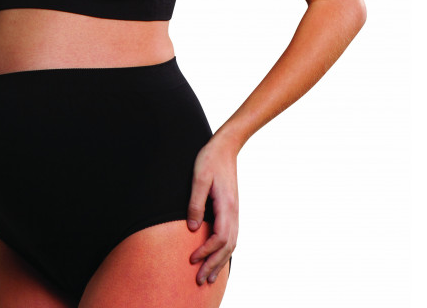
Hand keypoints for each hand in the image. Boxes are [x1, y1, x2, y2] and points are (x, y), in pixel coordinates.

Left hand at [187, 133, 238, 285]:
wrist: (226, 146)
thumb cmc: (210, 159)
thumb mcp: (199, 178)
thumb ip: (195, 203)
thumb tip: (193, 229)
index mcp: (227, 206)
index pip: (219, 238)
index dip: (206, 252)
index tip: (192, 260)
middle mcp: (234, 212)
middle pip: (227, 247)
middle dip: (214, 265)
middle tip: (200, 280)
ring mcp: (235, 211)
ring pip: (232, 244)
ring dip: (220, 261)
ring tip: (210, 276)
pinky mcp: (232, 209)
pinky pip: (231, 236)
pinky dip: (225, 251)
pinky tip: (218, 257)